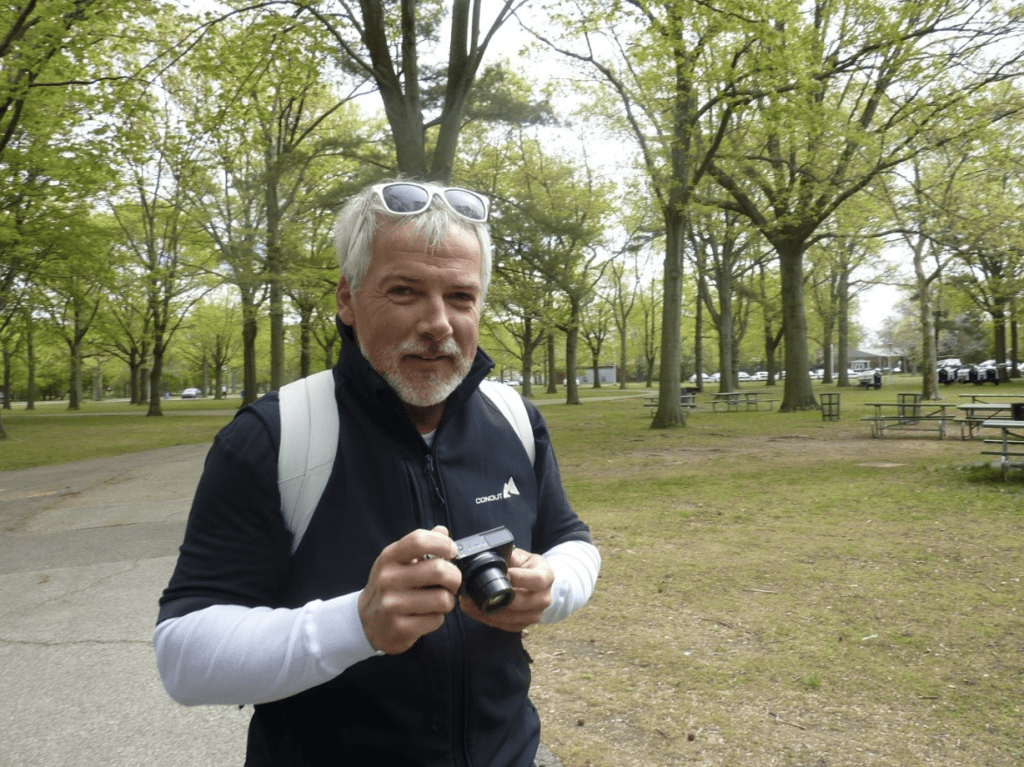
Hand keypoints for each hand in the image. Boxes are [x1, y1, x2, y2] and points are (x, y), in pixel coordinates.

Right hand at [359, 526, 460, 654]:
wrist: (366, 621)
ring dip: (448, 601)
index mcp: (390, 557)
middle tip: (452, 582)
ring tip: (440, 601)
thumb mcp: (398, 561)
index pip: (419, 540)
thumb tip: (442, 531)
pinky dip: (438, 618)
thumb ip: (420, 545)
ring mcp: (392, 604)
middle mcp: (388, 579)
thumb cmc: (389, 587)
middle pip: (439, 570)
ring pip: (442, 598)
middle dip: (455, 577)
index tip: (451, 552)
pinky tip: (427, 615)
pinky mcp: (399, 627)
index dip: (442, 544)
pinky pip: (436, 620)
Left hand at [459, 548, 553, 632]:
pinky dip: (489, 619)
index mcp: (546, 576)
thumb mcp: (519, 556)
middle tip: (477, 592)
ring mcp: (535, 614)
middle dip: (498, 598)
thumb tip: (488, 559)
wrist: (533, 582)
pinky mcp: (524, 624)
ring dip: (489, 611)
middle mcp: (544, 598)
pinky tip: (476, 611)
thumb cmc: (524, 567)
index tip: (502, 575)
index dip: (518, 578)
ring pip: (512, 617)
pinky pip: (506, 626)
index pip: (536, 580)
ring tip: (469, 603)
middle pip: (522, 602)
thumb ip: (507, 557)